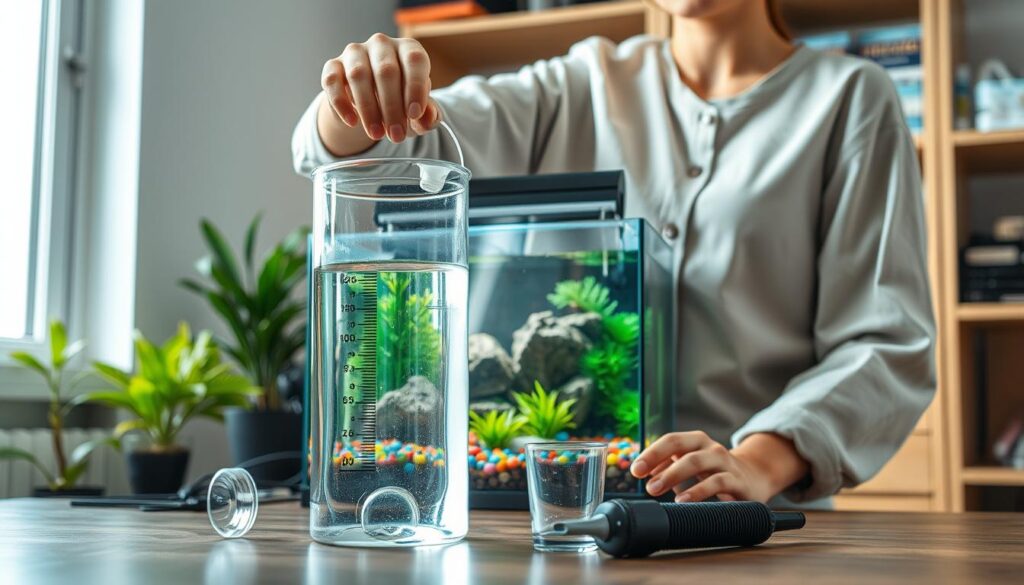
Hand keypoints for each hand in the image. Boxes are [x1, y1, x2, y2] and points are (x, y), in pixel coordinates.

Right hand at [320, 33, 441, 143]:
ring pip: (358, 75)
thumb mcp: (419, 111)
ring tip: (376, 134)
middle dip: (392, 107)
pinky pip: (332, 80)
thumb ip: (429, 115)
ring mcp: (355, 52)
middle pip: (386, 70)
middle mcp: (382, 44)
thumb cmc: (401, 101)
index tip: (414, 115)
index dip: (415, 87)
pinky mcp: (333, 65)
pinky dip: (341, 103)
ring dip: (368, 108)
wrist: (370, 103)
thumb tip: (429, 119)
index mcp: (408, 49)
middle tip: (396, 136)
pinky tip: (352, 122)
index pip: (415, 60)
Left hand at [630, 432, 805, 502]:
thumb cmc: (714, 472)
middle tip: (645, 484)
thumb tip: (644, 473)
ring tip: (657, 490)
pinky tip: (684, 501)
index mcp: (696, 441)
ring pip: (697, 462)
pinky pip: (717, 482)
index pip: (670, 440)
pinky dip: (698, 491)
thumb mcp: (690, 466)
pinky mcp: (737, 481)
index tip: (635, 470)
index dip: (651, 453)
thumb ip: (667, 467)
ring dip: (674, 476)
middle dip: (659, 463)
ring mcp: (725, 462)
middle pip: (681, 448)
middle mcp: (710, 448)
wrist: (755, 478)